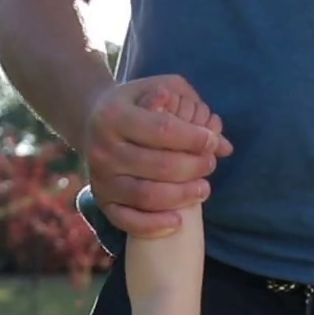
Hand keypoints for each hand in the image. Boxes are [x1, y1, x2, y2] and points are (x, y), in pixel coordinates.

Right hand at [82, 75, 233, 239]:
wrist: (92, 120)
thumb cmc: (137, 104)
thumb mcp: (160, 88)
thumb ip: (192, 105)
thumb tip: (221, 143)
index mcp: (114, 115)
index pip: (163, 130)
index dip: (194, 138)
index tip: (212, 141)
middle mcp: (103, 148)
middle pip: (159, 166)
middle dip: (193, 167)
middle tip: (210, 164)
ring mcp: (101, 178)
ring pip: (146, 196)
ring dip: (182, 196)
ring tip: (203, 189)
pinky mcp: (102, 201)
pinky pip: (127, 221)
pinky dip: (153, 226)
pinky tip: (177, 221)